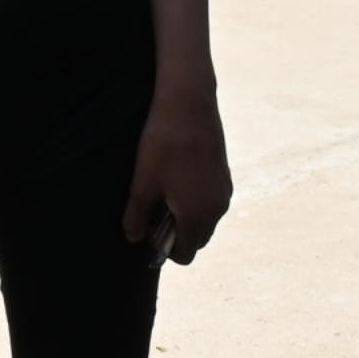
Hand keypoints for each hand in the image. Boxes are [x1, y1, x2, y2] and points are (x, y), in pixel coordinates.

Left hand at [122, 90, 232, 265]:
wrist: (189, 103)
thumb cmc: (163, 144)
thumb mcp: (143, 182)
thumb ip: (137, 216)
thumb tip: (134, 238)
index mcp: (199, 216)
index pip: (184, 254)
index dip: (162, 247)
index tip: (146, 225)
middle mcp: (218, 208)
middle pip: (197, 238)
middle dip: (175, 233)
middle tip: (152, 207)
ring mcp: (224, 190)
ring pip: (204, 219)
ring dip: (185, 215)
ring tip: (162, 188)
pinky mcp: (224, 174)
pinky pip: (210, 200)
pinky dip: (194, 199)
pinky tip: (176, 174)